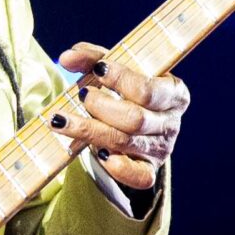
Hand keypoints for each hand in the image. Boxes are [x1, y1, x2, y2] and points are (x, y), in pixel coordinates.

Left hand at [52, 43, 188, 192]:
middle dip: (102, 107)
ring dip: (88, 131)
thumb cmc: (124, 91)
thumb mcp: (113, 70)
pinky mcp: (148, 170)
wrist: (131, 123)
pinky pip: (138, 176)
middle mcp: (171, 123)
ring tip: (61, 120)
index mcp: (173, 93)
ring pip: (124, 143)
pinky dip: (118, 168)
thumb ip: (91, 58)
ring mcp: (161, 150)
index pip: (148, 90)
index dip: (121, 80)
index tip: (97, 70)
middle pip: (135, 119)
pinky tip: (98, 154)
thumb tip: (67, 58)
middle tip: (82, 96)